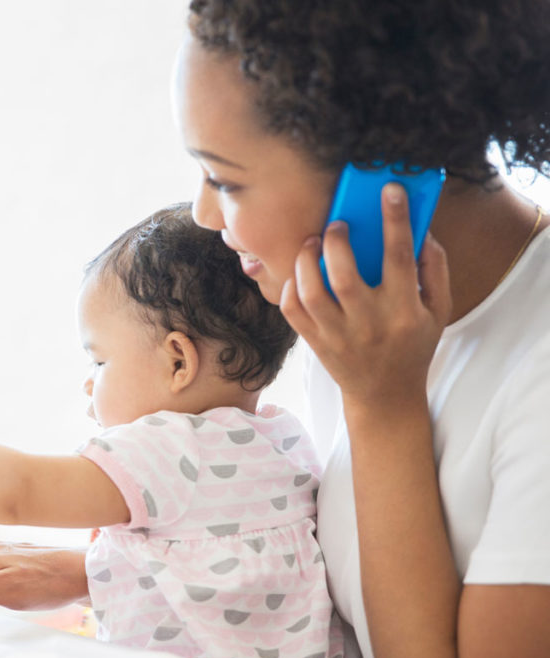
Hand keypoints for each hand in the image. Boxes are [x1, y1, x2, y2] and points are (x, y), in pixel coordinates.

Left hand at [280, 182, 451, 413]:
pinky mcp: (315, 343)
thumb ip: (435, 269)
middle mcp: (369, 324)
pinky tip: (301, 273)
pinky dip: (292, 287)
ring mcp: (337, 336)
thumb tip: (422, 230)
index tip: (389, 190)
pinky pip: (293, 312)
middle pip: (344, 276)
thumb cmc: (414, 345)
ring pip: (311, 294)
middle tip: (336, 225)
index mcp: (404, 311)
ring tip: (313, 243)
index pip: (399, 258)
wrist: (385, 395)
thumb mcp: (438, 311)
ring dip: (307, 262)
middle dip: (337, 242)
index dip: (395, 220)